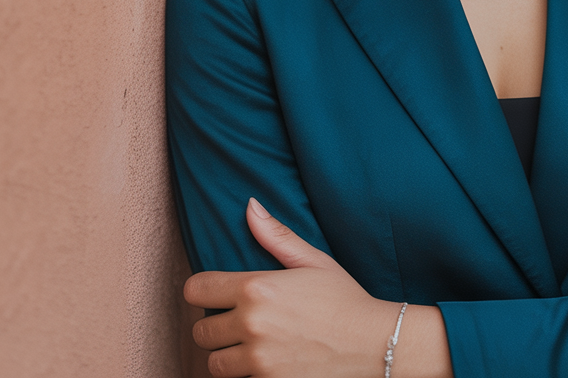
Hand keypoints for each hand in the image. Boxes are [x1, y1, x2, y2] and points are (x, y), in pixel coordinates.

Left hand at [184, 199, 398, 377]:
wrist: (371, 344)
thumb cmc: (343, 298)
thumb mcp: (312, 260)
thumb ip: (275, 236)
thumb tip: (250, 206)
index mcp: (257, 288)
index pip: (197, 289)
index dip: (201, 290)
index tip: (214, 293)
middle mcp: (251, 324)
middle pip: (201, 331)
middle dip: (216, 325)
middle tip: (240, 321)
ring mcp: (257, 360)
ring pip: (214, 364)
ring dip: (228, 355)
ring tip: (251, 345)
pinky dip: (246, 375)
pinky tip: (267, 361)